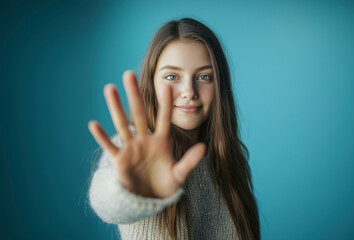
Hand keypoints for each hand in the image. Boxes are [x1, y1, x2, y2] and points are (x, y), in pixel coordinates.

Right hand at [88, 70, 205, 197]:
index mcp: (161, 142)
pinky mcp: (120, 160)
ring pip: (122, 124)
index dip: (165, 103)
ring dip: (115, 107)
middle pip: (139, 114)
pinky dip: (101, 137)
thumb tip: (204, 147)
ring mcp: (131, 149)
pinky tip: (94, 124)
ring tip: (109, 88)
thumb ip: (189, 161)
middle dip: (134, 95)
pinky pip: (109, 147)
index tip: (167, 85)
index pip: (164, 118)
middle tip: (129, 74)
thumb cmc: (164, 185)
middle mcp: (145, 140)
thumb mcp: (179, 174)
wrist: (149, 200)